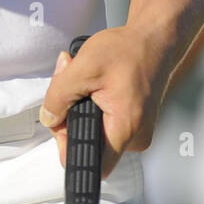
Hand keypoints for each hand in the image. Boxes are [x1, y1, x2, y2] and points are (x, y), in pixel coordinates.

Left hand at [39, 27, 169, 179]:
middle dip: (70, 115)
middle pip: (88, 143)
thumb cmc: (129, 50)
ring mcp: (136, 131)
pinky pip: (105, 122)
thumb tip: (48, 118)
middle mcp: (135, 137)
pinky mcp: (134, 122)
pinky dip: (93, 103)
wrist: (154, 40)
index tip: (62, 124)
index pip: (92, 164)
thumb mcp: (83, 68)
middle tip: (70, 85)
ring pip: (94, 130)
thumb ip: (59, 97)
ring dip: (79, 105)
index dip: (69, 147)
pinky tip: (93, 83)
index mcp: (125, 128)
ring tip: (84, 78)